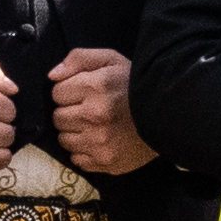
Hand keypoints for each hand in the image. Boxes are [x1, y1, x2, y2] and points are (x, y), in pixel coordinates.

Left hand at [46, 44, 152, 176]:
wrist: (168, 115)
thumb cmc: (134, 85)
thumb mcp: (111, 60)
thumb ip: (78, 59)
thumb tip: (52, 76)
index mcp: (95, 87)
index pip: (56, 93)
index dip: (68, 92)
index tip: (83, 93)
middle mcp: (95, 115)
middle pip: (58, 118)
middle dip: (70, 112)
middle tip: (89, 109)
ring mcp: (100, 142)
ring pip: (64, 140)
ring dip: (75, 132)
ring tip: (94, 125)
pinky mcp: (106, 161)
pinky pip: (77, 159)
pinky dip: (84, 151)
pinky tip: (99, 140)